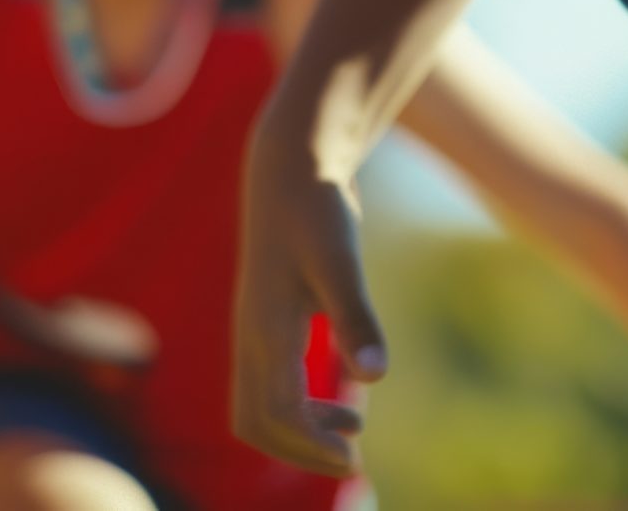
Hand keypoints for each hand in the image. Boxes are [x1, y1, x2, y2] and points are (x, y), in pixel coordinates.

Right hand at [230, 130, 389, 476]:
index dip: (311, 445)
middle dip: (299, 450)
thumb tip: (376, 377)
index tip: (354, 459)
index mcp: (266, 331)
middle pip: (255, 423)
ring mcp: (254, 329)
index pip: (276, 414)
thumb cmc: (315, 208)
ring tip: (353, 432)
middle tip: (352, 461)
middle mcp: (251, 336)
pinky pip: (269, 384)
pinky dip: (299, 406)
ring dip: (298, 431)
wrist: (289, 166)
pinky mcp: (265, 321)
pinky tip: (345, 400)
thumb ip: (356, 317)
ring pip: (256, 407)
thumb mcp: (341, 260)